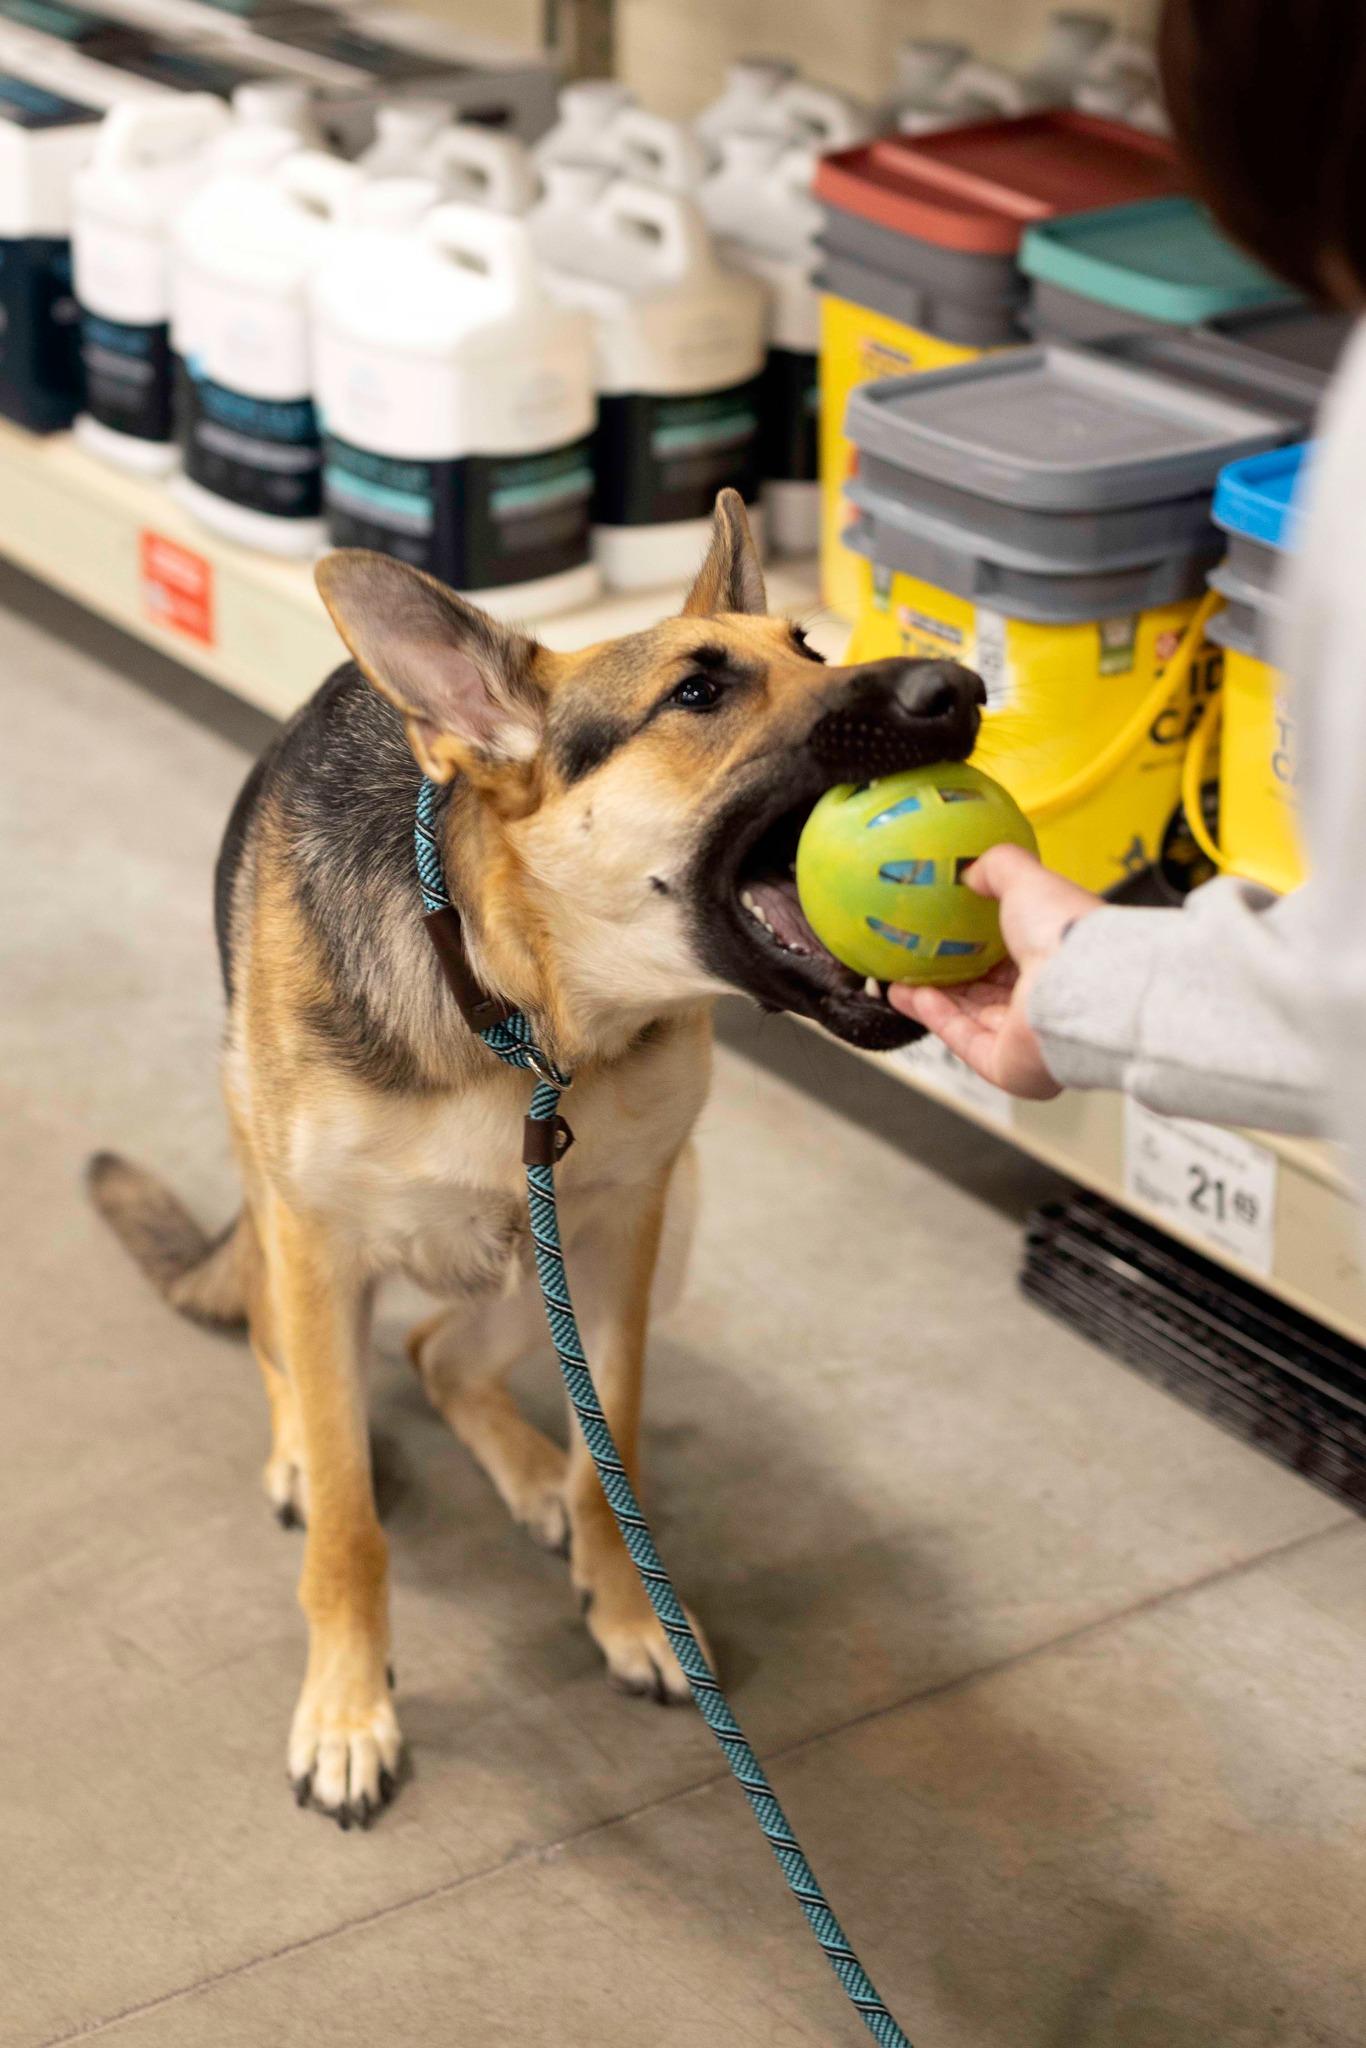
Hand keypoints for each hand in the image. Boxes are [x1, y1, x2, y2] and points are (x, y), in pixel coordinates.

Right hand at [888, 844, 1101, 1098]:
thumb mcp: (1029, 881)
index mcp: (1059, 960)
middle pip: (989, 993)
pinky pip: (964, 1040)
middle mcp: (1047, 1002)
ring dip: (933, 999)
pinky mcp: (1008, 1066)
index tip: (943, 933)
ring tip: (899, 980)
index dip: (977, 946)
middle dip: (949, 978)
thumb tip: (973, 870)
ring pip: (971, 1019)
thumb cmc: (1067, 934)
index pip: (1014, 957)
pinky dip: (936, 1018)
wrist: (1080, 985)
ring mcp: (1028, 1038)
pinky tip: (911, 996)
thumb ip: (998, 869)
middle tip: (913, 961)